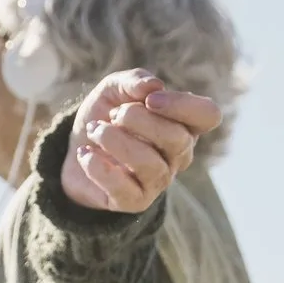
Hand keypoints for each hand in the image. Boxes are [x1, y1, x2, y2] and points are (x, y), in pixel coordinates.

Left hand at [59, 70, 222, 213]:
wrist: (76, 148)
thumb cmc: (106, 116)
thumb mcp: (114, 89)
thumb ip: (134, 81)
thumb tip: (153, 86)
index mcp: (184, 124)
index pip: (208, 115)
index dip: (182, 105)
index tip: (150, 99)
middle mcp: (179, 155)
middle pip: (178, 139)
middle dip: (138, 119)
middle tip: (113, 114)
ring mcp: (159, 181)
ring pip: (151, 164)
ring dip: (114, 141)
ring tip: (94, 130)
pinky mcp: (135, 201)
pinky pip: (124, 189)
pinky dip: (99, 168)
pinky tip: (85, 153)